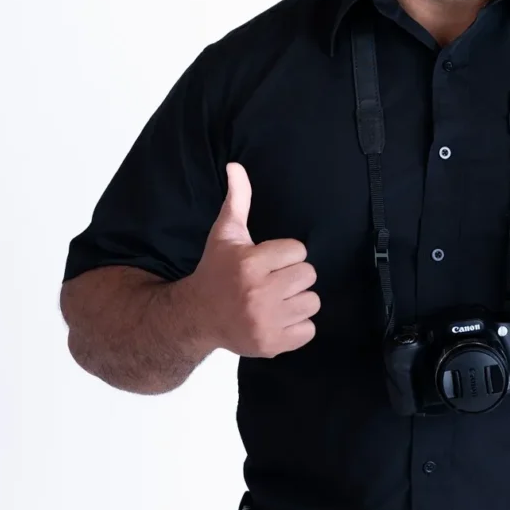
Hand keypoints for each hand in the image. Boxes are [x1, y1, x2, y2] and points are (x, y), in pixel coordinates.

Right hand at [183, 162, 320, 357]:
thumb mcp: (225, 234)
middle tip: (273, 281)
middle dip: (293, 277)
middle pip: (309, 275)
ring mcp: (265, 321)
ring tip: (276, 300)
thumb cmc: (216, 272)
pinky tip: (277, 319)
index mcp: (249, 263)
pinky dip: (297, 327)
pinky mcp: (272, 344)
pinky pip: (309, 330)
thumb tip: (236, 165)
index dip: (285, 255)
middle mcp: (257, 293)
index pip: (299, 251)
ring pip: (312, 302)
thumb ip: (237, 200)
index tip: (268, 261)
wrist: (196, 317)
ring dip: (298, 301)